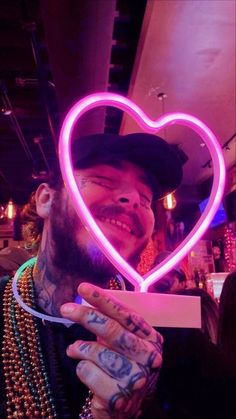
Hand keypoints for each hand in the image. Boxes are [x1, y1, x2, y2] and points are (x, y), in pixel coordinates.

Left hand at [61, 283, 162, 418]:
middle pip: (112, 330)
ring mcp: (136, 379)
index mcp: (152, 339)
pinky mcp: (118, 397)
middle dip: (86, 316)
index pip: (126, 314)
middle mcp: (149, 358)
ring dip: (79, 349)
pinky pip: (87, 372)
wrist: (127, 408)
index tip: (83, 288)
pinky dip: (81, 369)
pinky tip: (86, 371)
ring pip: (96, 352)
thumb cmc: (122, 366)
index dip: (103, 300)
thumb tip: (85, 300)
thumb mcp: (124, 343)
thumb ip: (112, 324)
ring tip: (75, 350)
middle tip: (65, 308)